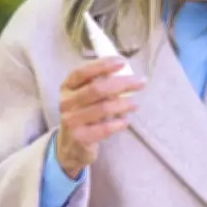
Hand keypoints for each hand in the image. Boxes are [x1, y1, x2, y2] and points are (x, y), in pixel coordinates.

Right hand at [56, 57, 144, 178]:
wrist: (71, 144)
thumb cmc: (84, 113)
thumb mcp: (86, 95)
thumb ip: (100, 82)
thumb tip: (125, 71)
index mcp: (67, 86)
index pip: (82, 72)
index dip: (102, 65)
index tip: (123, 61)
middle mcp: (66, 102)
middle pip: (96, 89)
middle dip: (122, 83)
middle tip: (140, 82)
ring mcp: (71, 120)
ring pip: (102, 108)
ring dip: (123, 104)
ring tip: (134, 105)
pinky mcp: (80, 137)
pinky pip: (104, 129)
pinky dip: (118, 124)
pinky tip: (125, 121)